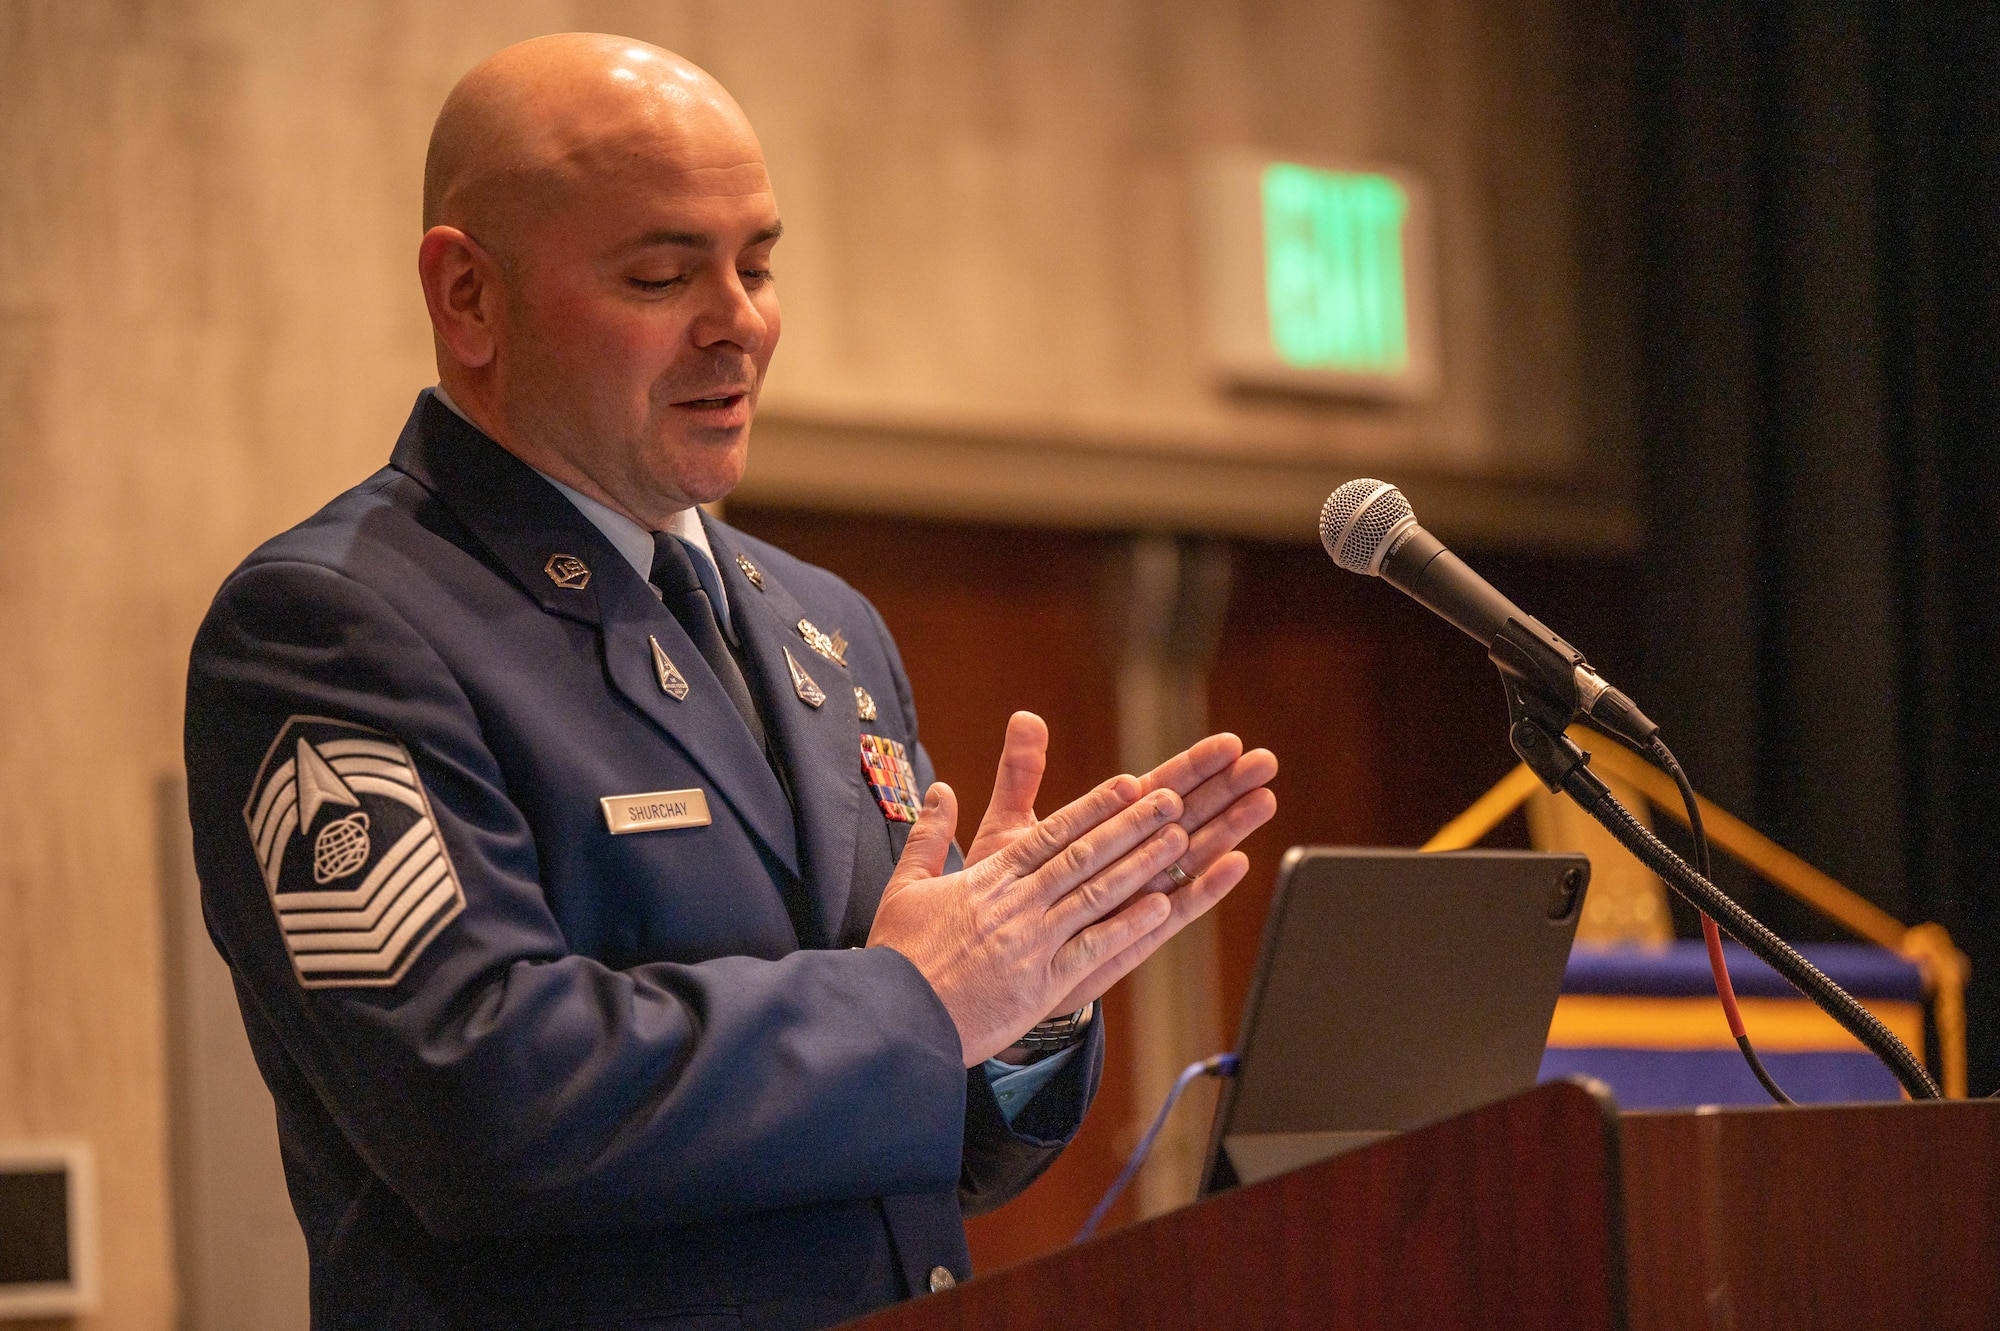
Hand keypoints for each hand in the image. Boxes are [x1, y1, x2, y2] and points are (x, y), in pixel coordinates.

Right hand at [867, 773, 1191, 1065]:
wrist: (896, 1020)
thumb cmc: (898, 956)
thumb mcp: (905, 886)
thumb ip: (929, 835)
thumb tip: (941, 789)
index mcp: (988, 878)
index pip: (1051, 833)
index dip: (1094, 806)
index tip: (1128, 784)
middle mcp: (1017, 904)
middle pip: (1084, 855)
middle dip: (1131, 824)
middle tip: (1171, 799)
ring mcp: (1033, 943)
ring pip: (1097, 894)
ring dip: (1142, 864)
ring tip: (1179, 838)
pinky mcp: (1042, 985)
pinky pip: (1094, 948)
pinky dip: (1129, 924)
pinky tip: (1162, 906)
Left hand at [966, 713, 1277, 1018]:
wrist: (994, 957)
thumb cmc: (1005, 888)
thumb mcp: (1010, 826)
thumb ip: (1022, 773)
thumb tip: (1025, 716)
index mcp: (1105, 826)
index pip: (1159, 787)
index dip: (1194, 765)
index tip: (1230, 742)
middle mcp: (1130, 858)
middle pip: (1189, 815)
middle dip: (1226, 788)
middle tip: (1265, 762)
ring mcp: (1137, 895)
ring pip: (1192, 856)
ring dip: (1229, 829)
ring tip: (1264, 801)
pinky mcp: (1134, 934)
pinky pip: (1176, 909)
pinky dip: (1205, 888)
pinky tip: (1236, 864)